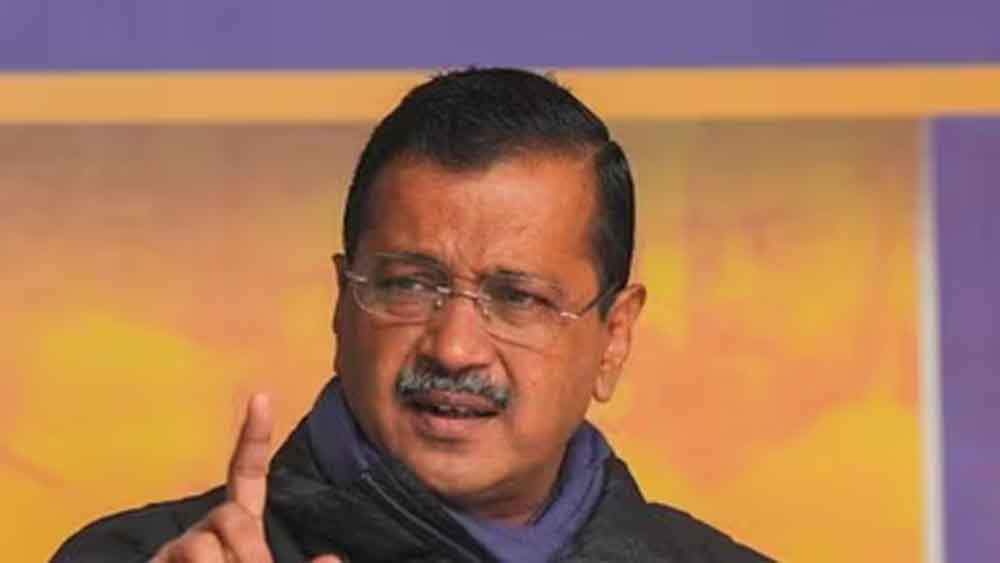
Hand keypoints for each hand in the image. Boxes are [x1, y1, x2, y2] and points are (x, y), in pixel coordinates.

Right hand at [151, 394, 340, 562]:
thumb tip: (330, 559)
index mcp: (239, 527)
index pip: (247, 475)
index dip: (254, 438)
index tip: (262, 396)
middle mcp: (205, 530)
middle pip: (230, 514)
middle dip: (250, 550)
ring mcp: (176, 549)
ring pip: (202, 543)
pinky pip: (181, 560)